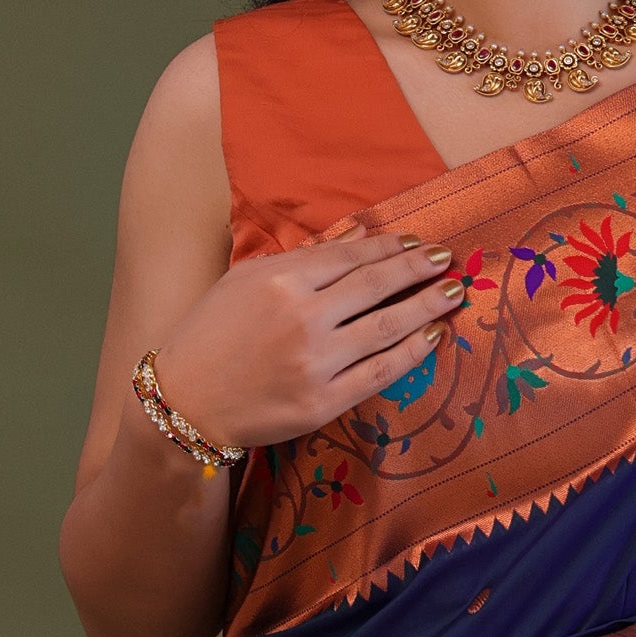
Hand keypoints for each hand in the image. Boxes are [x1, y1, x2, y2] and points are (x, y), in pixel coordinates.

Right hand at [150, 228, 464, 447]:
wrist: (184, 402)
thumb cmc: (210, 334)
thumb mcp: (246, 280)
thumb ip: (304, 256)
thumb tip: (359, 233)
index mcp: (280, 281)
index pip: (350, 257)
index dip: (389, 248)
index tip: (418, 242)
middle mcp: (301, 318)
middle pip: (375, 286)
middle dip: (417, 269)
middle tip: (447, 260)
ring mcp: (314, 363)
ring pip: (386, 328)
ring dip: (426, 307)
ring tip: (452, 293)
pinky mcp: (322, 402)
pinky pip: (379, 373)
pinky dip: (412, 353)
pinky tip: (432, 337)